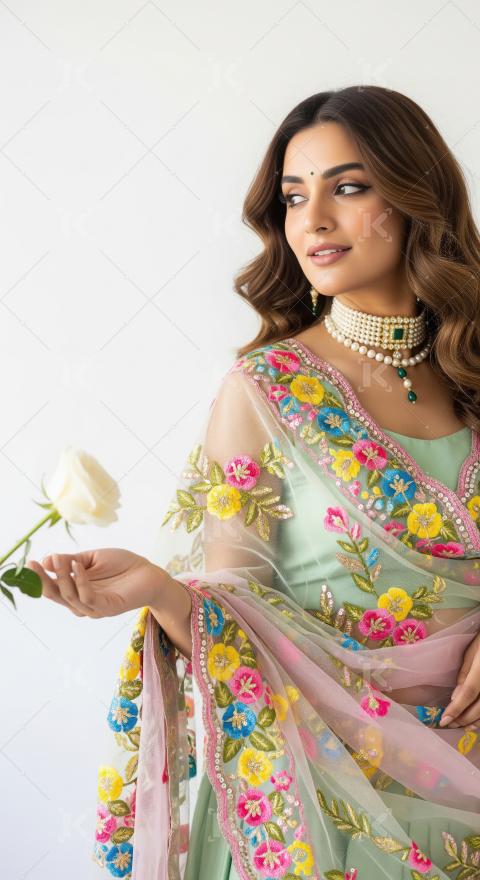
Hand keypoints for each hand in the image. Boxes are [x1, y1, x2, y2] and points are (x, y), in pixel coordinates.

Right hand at [25, 548, 165, 617]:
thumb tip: (47, 559)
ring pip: (70, 597)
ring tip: (58, 559)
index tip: (29, 562)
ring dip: (62, 578)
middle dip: (43, 581)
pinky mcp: (107, 608)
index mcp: (76, 591)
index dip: (40, 577)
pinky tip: (77, 566)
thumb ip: (71, 561)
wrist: (148, 572)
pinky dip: (80, 581)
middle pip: (56, 595)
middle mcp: (82, 603)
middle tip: (34, 565)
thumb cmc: (122, 565)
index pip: (52, 587)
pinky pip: (88, 597)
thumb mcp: (92, 559)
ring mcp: (94, 608)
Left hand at [439, 630, 479, 727]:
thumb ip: (465, 673)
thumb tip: (456, 697)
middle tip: (449, 724)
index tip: (444, 720)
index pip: (469, 692)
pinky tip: (476, 722)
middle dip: (464, 718)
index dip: (457, 709)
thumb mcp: (473, 650)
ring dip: (475, 721)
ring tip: (462, 726)